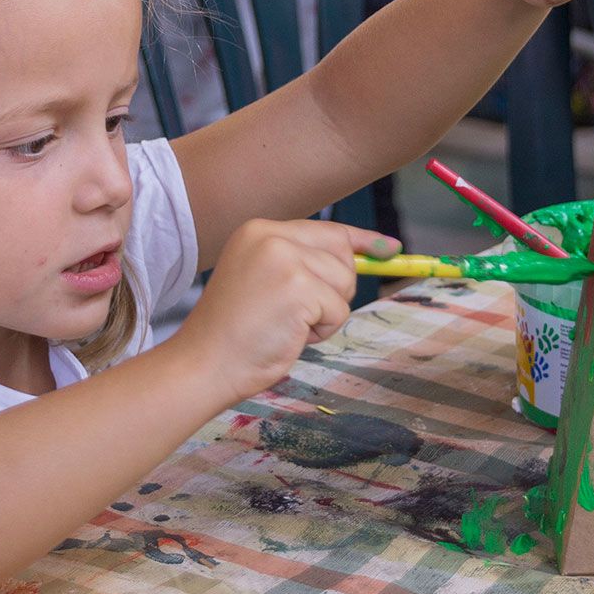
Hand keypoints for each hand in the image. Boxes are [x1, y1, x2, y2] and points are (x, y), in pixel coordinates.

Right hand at [170, 219, 398, 404]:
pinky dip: (321, 331)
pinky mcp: (299, 287)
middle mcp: (272, 235)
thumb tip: (371, 256)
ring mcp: (285, 259)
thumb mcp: (266, 281)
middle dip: (336, 289)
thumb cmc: (235, 333)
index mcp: (259, 230)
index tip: (389, 248)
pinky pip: (339, 311)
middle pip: (343, 254)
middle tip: (298, 314)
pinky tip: (288, 335)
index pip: (327, 229)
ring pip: (344, 284)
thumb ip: (304, 265)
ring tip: (286, 325)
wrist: (204, 363)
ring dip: (325, 314)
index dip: (361, 241)